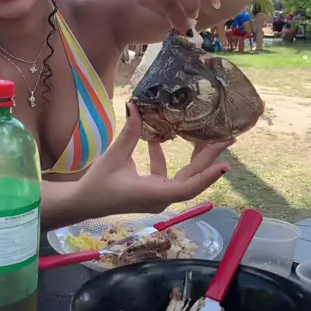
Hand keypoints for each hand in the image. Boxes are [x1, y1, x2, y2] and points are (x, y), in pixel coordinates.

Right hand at [78, 104, 229, 218]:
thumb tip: (137, 107)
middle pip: (192, 179)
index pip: (187, 187)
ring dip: (194, 160)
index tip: (224, 164)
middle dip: (210, 160)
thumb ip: (129, 134)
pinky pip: (168, 176)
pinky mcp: (152, 191)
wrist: (83, 203)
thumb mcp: (114, 157)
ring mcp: (158, 196)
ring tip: (208, 139)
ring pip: (184, 178)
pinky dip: (166, 160)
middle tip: (227, 140)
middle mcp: (161, 197)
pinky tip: (158, 141)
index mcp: (154, 193)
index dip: (206, 176)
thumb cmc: (98, 184)